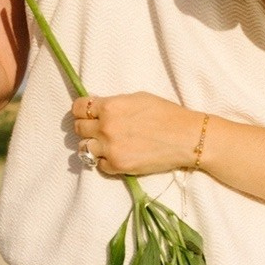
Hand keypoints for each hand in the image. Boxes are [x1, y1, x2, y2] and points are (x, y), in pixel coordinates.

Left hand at [70, 91, 201, 177]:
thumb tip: (98, 108)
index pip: (78, 108)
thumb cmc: (166, 114)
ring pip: (84, 148)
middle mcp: (105, 127)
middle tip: (99, 129)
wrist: (186, 138)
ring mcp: (110, 149)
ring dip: (93, 145)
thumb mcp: (137, 98)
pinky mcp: (118, 166)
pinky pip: (99, 164)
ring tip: (107, 144)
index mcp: (110, 107)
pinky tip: (118, 155)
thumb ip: (114, 104)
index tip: (87, 114)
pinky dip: (106, 160)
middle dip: (87, 127)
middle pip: (79, 128)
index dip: (82, 110)